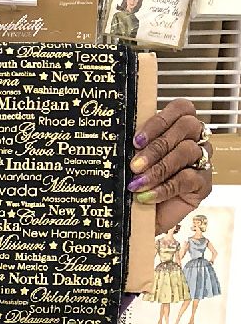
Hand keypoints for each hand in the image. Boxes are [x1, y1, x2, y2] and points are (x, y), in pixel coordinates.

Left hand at [129, 99, 213, 231]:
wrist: (139, 214)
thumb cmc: (135, 179)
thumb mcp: (131, 157)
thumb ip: (133, 143)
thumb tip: (120, 134)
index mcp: (176, 125)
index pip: (180, 108)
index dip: (159, 121)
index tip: (136, 140)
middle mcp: (193, 139)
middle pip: (186, 127)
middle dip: (156, 146)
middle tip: (134, 165)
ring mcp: (201, 160)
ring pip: (187, 152)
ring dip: (158, 168)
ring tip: (137, 182)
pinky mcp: (204, 184)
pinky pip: (187, 179)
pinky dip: (164, 188)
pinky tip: (146, 195)